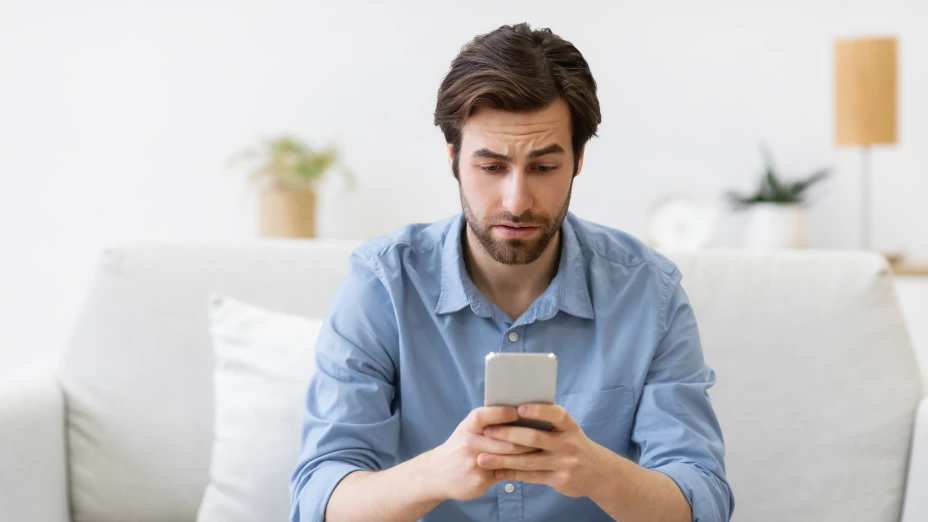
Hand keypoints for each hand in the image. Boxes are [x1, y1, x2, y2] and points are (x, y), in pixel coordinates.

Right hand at [421, 406, 539, 501]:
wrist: (435, 475)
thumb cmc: (459, 447)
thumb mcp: (466, 430)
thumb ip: (487, 423)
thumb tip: (519, 415)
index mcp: (467, 427)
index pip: (483, 416)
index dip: (501, 413)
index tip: (519, 411)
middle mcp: (468, 443)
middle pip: (504, 439)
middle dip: (526, 438)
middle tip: (544, 434)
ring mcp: (474, 463)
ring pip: (508, 457)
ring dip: (527, 454)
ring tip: (543, 449)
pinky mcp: (480, 480)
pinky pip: (505, 472)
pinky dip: (519, 469)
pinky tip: (532, 466)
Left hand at [478, 403, 612, 497]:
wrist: (598, 472)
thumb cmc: (573, 443)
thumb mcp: (567, 429)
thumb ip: (546, 422)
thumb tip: (512, 410)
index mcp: (569, 426)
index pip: (556, 414)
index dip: (538, 411)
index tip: (519, 408)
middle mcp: (568, 443)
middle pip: (535, 438)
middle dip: (508, 434)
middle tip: (487, 431)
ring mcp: (564, 463)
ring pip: (528, 460)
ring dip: (503, 459)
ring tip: (482, 457)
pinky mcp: (559, 480)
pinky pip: (531, 477)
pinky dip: (512, 474)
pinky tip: (496, 472)